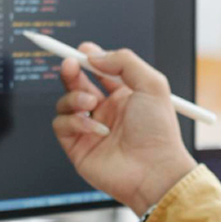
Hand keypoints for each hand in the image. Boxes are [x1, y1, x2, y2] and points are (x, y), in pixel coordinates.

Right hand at [51, 44, 196, 213]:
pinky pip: (61, 124)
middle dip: (70, 71)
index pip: (100, 71)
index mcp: (125, 96)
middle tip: (69, 64)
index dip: (89, 59)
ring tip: (91, 102)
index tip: (82, 50)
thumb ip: (124, 61)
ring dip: (74, 96)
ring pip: (65, 102)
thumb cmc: (158, 131)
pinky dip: (75, 121)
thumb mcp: (152, 84)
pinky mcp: (77, 147)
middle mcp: (106, 112)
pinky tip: (96, 129)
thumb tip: (93, 56)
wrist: (154, 171)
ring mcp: (90, 129)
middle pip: (77, 83)